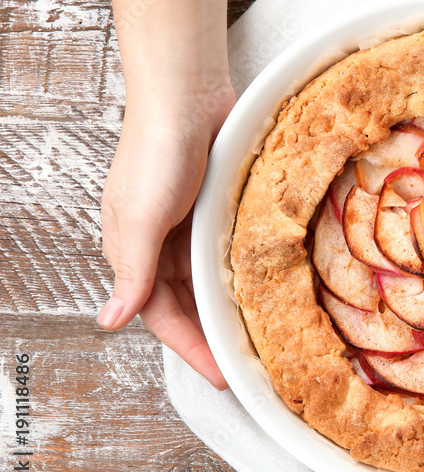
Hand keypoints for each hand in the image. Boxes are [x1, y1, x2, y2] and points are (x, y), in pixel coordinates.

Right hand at [98, 81, 234, 389]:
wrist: (187, 95)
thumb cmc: (156, 152)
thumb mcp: (140, 218)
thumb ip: (133, 272)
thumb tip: (108, 321)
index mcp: (134, 253)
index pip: (163, 317)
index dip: (191, 349)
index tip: (222, 376)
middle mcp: (161, 245)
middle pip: (189, 305)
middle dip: (212, 336)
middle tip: (248, 365)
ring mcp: (189, 227)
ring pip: (210, 282)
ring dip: (229, 308)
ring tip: (261, 336)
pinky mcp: (216, 210)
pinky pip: (228, 253)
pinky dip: (242, 274)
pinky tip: (266, 289)